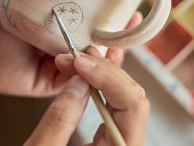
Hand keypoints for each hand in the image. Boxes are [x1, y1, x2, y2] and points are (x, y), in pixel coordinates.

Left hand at [0, 0, 141, 96]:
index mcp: (65, 25)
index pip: (98, 24)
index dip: (116, 18)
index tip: (131, 7)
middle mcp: (66, 46)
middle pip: (101, 45)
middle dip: (119, 38)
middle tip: (130, 24)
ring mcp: (60, 66)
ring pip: (93, 66)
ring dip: (107, 57)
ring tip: (111, 44)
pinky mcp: (50, 84)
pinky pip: (74, 82)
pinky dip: (85, 73)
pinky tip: (88, 59)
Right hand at [25, 46, 149, 145]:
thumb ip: (61, 118)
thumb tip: (79, 81)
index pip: (132, 105)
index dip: (108, 77)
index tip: (80, 63)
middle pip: (132, 97)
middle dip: (104, 71)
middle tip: (76, 56)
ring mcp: (119, 144)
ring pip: (124, 99)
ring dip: (102, 75)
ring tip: (80, 59)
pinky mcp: (108, 141)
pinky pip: (113, 107)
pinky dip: (100, 86)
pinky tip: (89, 72)